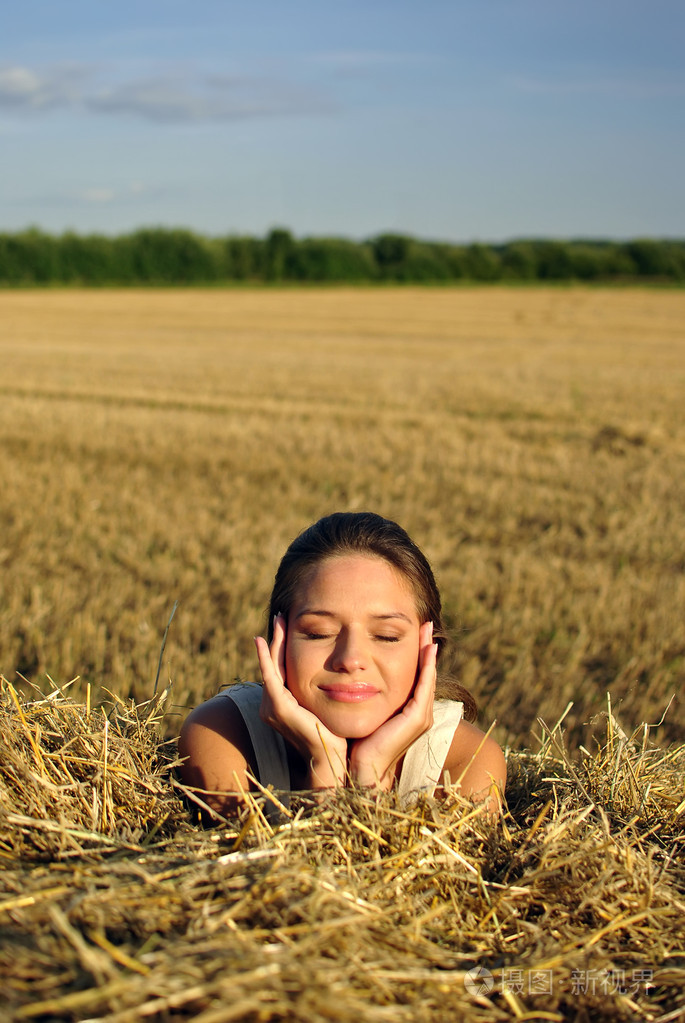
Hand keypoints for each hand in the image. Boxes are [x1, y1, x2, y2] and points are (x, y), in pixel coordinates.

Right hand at [255, 614, 347, 787]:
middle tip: (280, 615)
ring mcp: (273, 707)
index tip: (288, 624)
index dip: (283, 647)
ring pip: (272, 666)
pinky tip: (263, 640)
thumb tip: (342, 672)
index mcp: (284, 705)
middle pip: (274, 664)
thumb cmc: (335, 738)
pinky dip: (266, 658)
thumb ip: (325, 691)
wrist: (331, 762)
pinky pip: (270, 676)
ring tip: (278, 620)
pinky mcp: (279, 708)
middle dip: (277, 639)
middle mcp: (273, 706)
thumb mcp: (326, 707)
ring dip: (274, 642)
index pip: (282, 669)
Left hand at [348, 621, 437, 789]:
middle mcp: (418, 712)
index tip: (413, 629)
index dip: (416, 653)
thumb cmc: (356, 744)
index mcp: (406, 711)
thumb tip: (350, 673)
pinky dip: (428, 666)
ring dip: (428, 650)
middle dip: (425, 646)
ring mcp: (421, 716)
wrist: (360, 770)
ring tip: (427, 628)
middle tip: (425, 623)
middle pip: (426, 672)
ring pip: (428, 675)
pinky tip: (427, 647)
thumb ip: (362, 694)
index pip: (415, 675)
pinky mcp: (418, 718)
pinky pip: (425, 685)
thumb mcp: (362, 710)